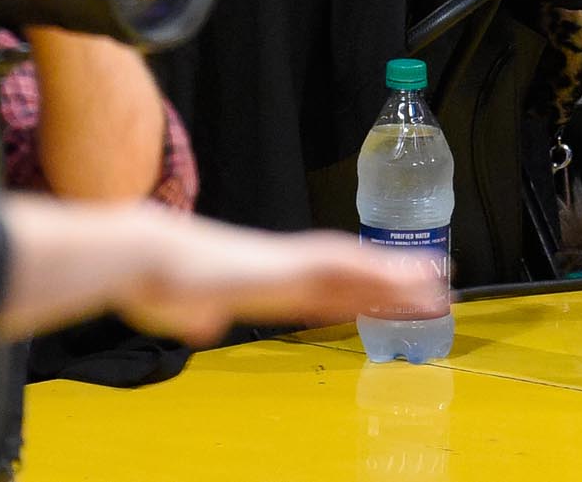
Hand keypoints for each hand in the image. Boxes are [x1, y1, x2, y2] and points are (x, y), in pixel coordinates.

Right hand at [103, 212, 446, 345]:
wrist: (140, 256)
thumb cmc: (155, 280)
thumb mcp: (183, 307)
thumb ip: (199, 314)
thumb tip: (202, 325)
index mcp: (266, 278)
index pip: (325, 287)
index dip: (363, 289)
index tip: (395, 294)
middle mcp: (284, 268)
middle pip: (350, 275)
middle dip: (395, 282)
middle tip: (441, 285)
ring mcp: (284, 264)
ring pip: (352, 267)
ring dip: (394, 275)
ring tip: (437, 280)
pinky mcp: (280, 266)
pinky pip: (334, 267)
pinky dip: (368, 270)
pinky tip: (397, 278)